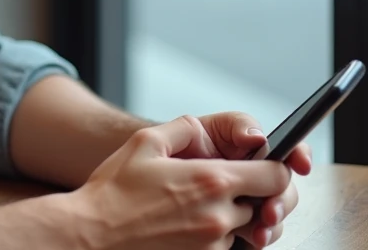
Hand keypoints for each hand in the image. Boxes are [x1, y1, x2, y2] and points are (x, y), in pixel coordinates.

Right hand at [63, 116, 291, 248]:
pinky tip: (186, 223)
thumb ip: (183, 129)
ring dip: (232, 215)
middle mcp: (220, 216)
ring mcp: (212, 244)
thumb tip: (204, 129)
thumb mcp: (145, 143)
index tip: (262, 164)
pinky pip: (224, 246)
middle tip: (228, 185)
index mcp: (212, 180)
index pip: (275, 175)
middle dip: (254, 193)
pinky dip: (214, 234)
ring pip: (246, 227)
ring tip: (198, 204)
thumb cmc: (113, 191)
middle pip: (267, 204)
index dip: (275, 167)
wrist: (92, 236)